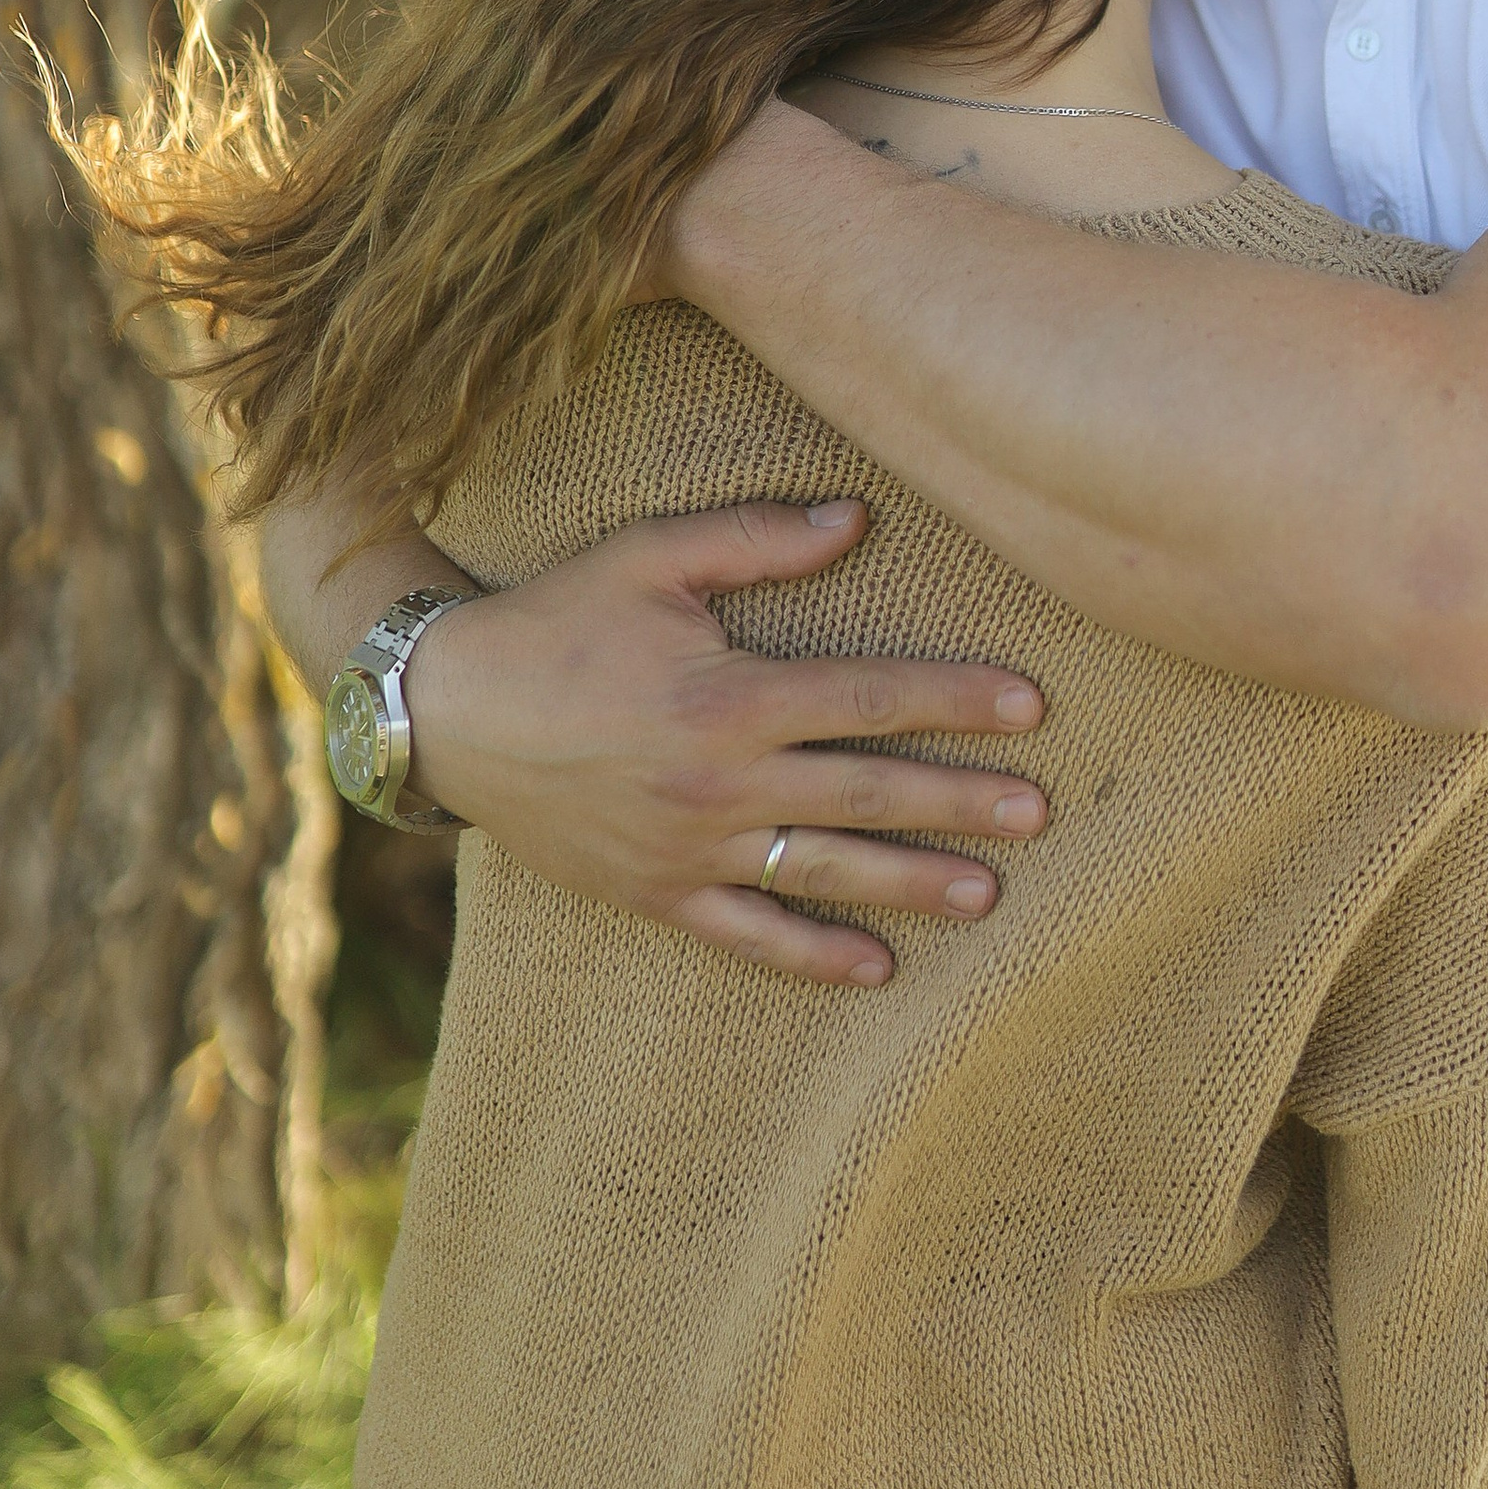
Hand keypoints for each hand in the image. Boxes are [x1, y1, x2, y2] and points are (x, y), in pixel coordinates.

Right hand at [402, 498, 1046, 982]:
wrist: (446, 712)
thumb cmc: (557, 619)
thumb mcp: (652, 555)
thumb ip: (759, 536)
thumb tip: (859, 519)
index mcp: (731, 694)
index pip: (871, 696)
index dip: (956, 698)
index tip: (1031, 707)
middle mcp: (721, 781)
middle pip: (867, 791)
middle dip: (961, 801)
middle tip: (1041, 811)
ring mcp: (690, 848)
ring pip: (824, 870)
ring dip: (911, 883)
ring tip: (989, 893)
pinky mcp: (655, 893)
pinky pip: (747, 936)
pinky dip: (812, 958)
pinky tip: (876, 969)